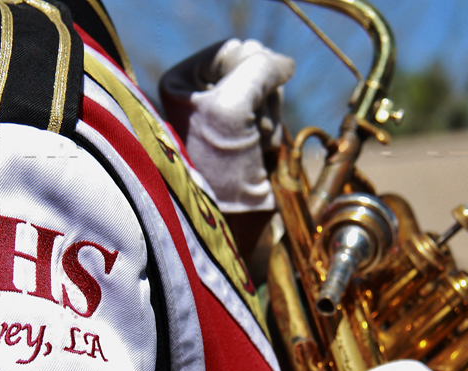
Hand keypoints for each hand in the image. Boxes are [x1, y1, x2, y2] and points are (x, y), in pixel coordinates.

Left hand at [159, 39, 293, 212]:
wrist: (232, 224)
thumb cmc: (218, 171)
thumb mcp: (230, 109)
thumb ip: (257, 68)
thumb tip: (285, 63)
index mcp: (182, 83)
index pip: (233, 49)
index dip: (249, 72)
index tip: (241, 105)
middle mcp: (200, 96)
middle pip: (254, 69)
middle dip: (261, 99)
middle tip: (247, 131)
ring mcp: (226, 116)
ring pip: (269, 93)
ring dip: (269, 119)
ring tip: (252, 148)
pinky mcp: (247, 135)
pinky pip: (275, 116)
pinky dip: (274, 134)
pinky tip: (261, 155)